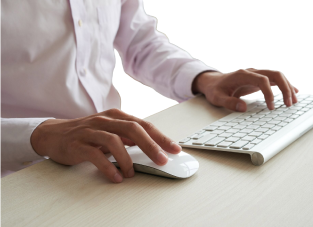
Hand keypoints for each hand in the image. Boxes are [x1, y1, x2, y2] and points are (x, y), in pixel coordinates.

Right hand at [30, 109, 181, 182]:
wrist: (54, 134)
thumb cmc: (87, 133)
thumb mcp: (110, 131)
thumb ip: (128, 137)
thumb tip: (151, 147)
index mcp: (116, 116)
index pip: (144, 125)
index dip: (161, 137)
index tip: (175, 149)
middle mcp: (105, 121)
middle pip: (134, 130)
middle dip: (151, 146)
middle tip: (162, 160)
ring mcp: (91, 131)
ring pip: (115, 141)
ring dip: (127, 160)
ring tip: (132, 173)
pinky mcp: (78, 144)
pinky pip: (96, 155)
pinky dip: (108, 167)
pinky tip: (116, 177)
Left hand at [192, 68, 298, 111]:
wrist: (213, 82)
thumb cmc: (215, 90)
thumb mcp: (217, 98)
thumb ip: (229, 103)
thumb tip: (243, 108)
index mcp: (242, 75)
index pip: (262, 80)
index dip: (269, 93)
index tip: (271, 107)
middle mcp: (252, 72)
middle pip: (274, 74)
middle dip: (285, 88)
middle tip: (289, 104)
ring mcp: (256, 74)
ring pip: (277, 76)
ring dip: (287, 87)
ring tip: (293, 101)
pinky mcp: (258, 79)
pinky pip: (274, 79)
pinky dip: (284, 85)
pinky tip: (293, 92)